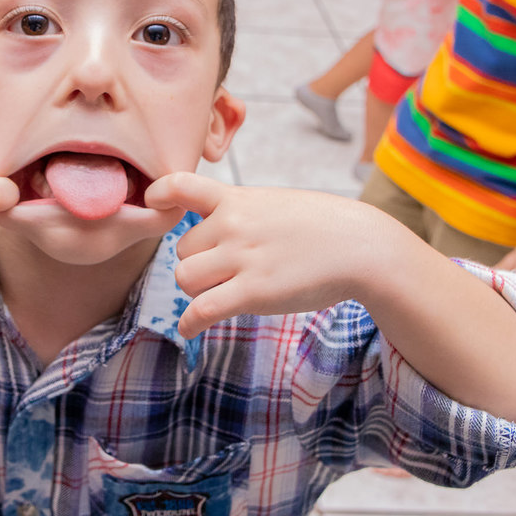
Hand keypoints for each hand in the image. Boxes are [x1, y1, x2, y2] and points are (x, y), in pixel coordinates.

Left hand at [144, 172, 391, 338]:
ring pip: (185, 279)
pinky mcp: (253, 292)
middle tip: (223, 273)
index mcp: (236, 198)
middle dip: (197, 264)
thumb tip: (209, 227)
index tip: (154, 205)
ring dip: (197, 291)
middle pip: (181, 250)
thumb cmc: (321, 226)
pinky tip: (191, 330)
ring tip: (221, 293)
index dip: (158, 195)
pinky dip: (190, 324)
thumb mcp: (273, 202)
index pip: (179, 184)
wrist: (361, 246)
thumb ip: (239, 210)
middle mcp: (233, 224)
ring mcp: (242, 258)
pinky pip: (201, 310)